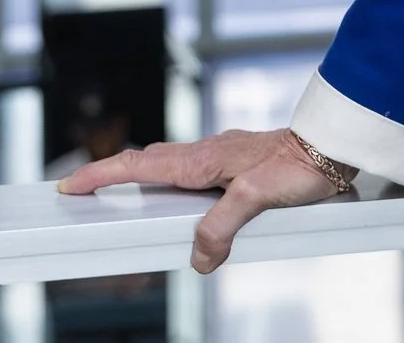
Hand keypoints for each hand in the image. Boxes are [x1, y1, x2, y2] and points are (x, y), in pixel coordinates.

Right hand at [57, 129, 354, 272]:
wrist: (331, 146)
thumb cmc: (299, 164)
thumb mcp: (257, 198)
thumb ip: (222, 226)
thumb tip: (198, 257)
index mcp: (201, 160)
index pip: (138, 164)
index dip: (101, 174)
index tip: (71, 184)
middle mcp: (205, 154)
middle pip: (146, 162)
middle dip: (112, 174)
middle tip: (85, 191)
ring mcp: (220, 157)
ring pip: (169, 166)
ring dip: (142, 179)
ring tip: (123, 200)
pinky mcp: (235, 164)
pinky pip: (191, 173)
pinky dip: (172, 186)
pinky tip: (182, 205)